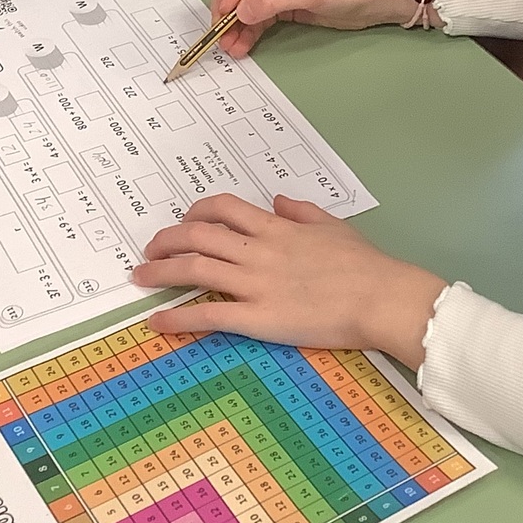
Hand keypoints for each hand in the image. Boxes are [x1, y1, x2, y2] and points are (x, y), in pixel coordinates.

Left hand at [132, 195, 444, 368]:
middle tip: (150, 249)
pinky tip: (157, 322)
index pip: (223, 209)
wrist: (382, 297)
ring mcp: (256, 284)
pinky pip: (208, 316)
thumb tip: (276, 200)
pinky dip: (177, 318)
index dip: (195, 212)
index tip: (183, 222)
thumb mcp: (333, 226)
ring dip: (160, 272)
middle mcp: (259, 251)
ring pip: (195, 270)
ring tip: (140, 277)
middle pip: (198, 236)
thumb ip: (301, 212)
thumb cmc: (365, 264)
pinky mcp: (258, 319)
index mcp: (277, 228)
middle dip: (166, 240)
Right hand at [210, 0, 426, 57]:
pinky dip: (248, 31)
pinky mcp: (282, 4)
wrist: (379, 0)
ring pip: (244, 3)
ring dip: (235, 24)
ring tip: (229, 48)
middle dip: (227, 8)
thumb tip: (239, 12)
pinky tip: (241, 46)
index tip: (228, 9)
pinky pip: (257, 16)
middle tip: (220, 33)